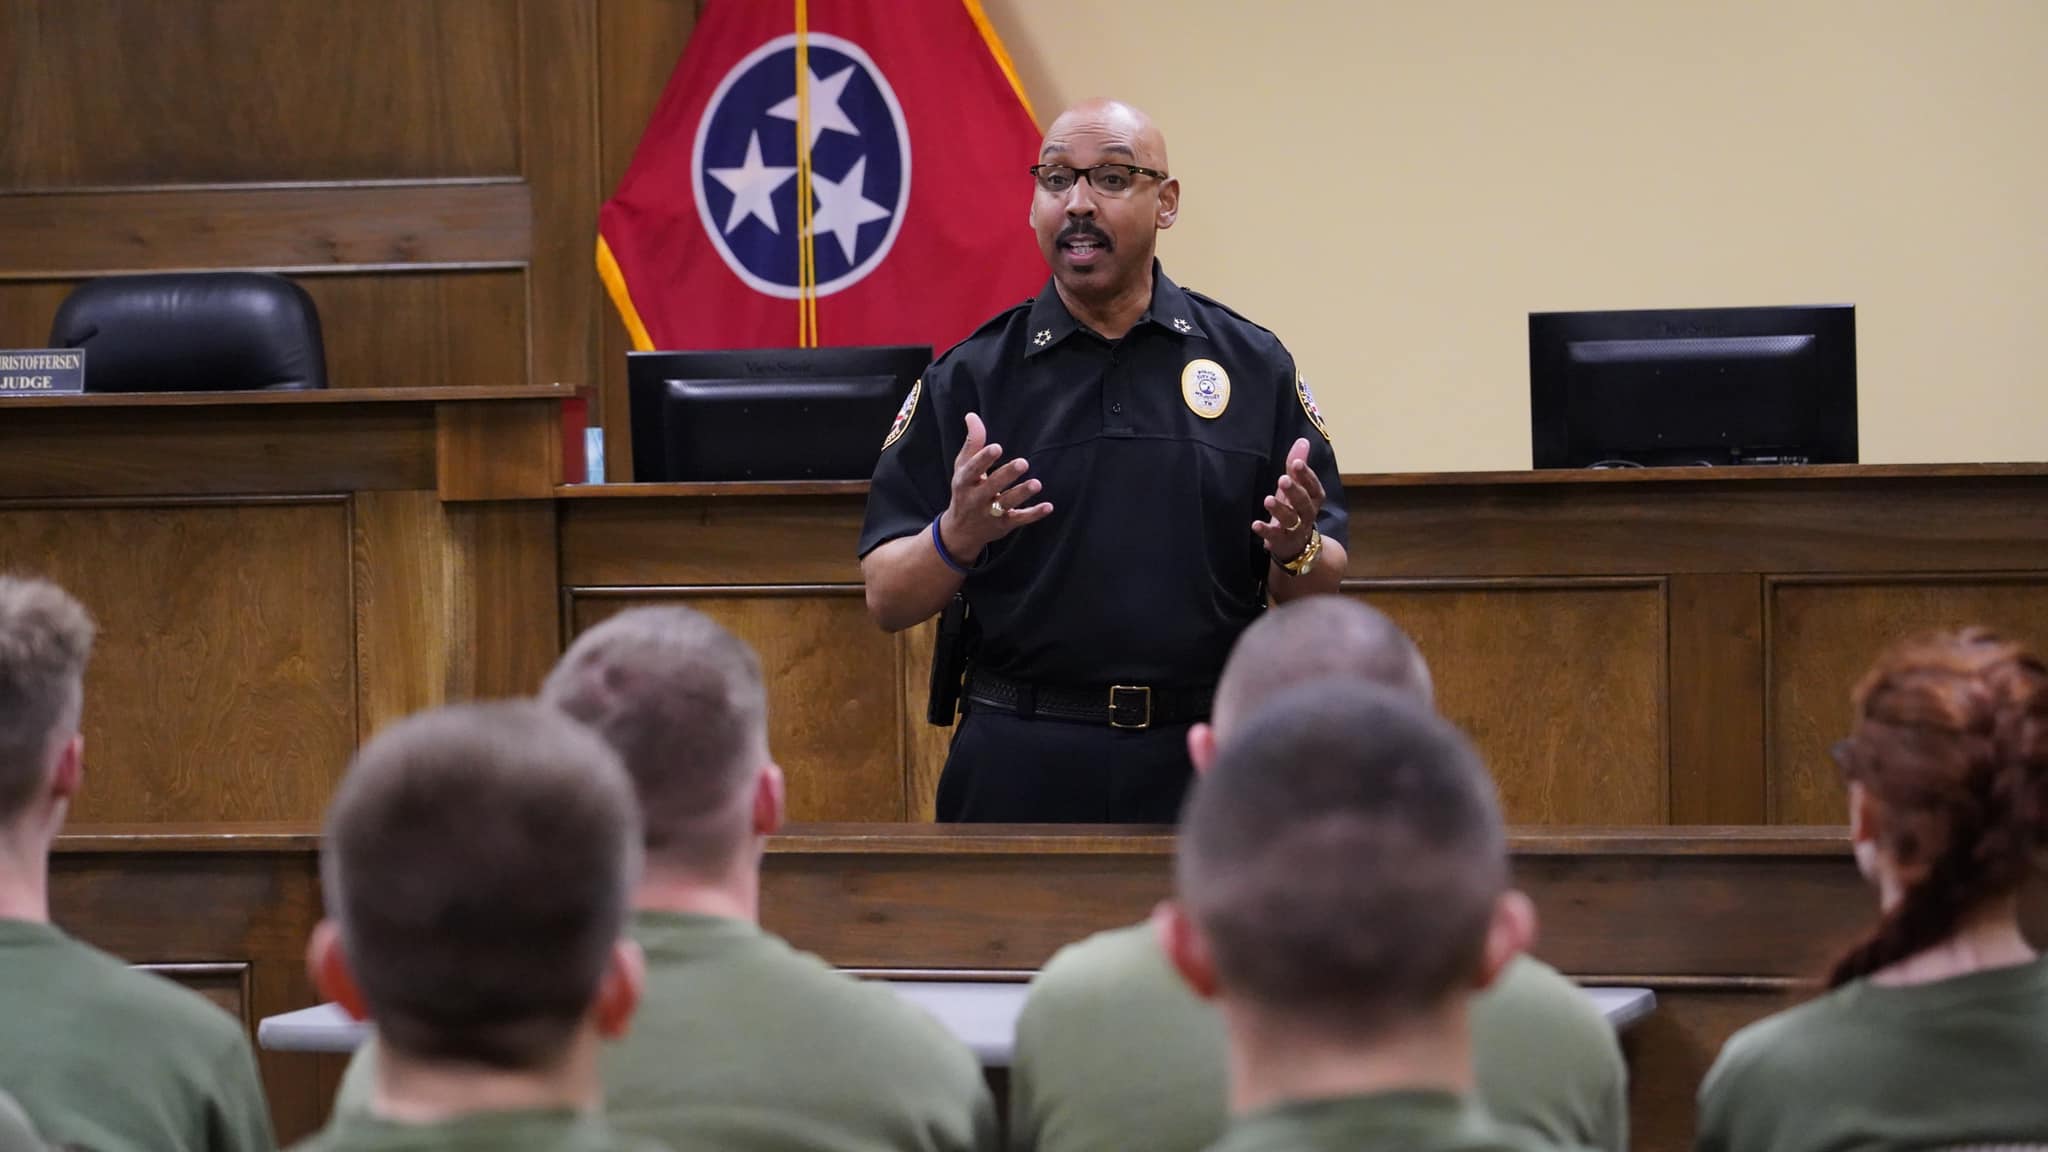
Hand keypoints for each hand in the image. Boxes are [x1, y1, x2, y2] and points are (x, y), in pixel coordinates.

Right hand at [938, 413, 1053, 560]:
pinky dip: (1034, 514)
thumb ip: (972, 443)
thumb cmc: (965, 490)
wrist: (960, 531)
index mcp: (964, 481)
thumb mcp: (963, 468)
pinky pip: (1019, 519)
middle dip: (1006, 475)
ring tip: (1036, 484)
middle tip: (1023, 463)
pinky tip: (1048, 506)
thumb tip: (972, 415)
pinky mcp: (1004, 525)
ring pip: (1007, 503)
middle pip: (992, 486)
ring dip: (1022, 494)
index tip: (996, 448)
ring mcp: (990, 513)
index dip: (983, 459)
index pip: (973, 470)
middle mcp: (975, 499)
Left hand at [1252, 437, 1322, 563]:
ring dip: (1280, 510)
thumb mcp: (1296, 486)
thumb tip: (1303, 440)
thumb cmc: (1295, 508)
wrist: (1297, 545)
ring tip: (1268, 500)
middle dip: (1294, 491)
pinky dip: (1265, 531)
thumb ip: (1297, 465)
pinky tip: (1255, 524)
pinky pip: (1275, 536)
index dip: (1306, 475)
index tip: (1297, 463)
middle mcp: (1308, 514)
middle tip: (1283, 479)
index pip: (1313, 485)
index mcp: (1314, 498)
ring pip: (1291, 520)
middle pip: (1304, 503)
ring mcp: (1296, 530)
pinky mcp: (1282, 541)